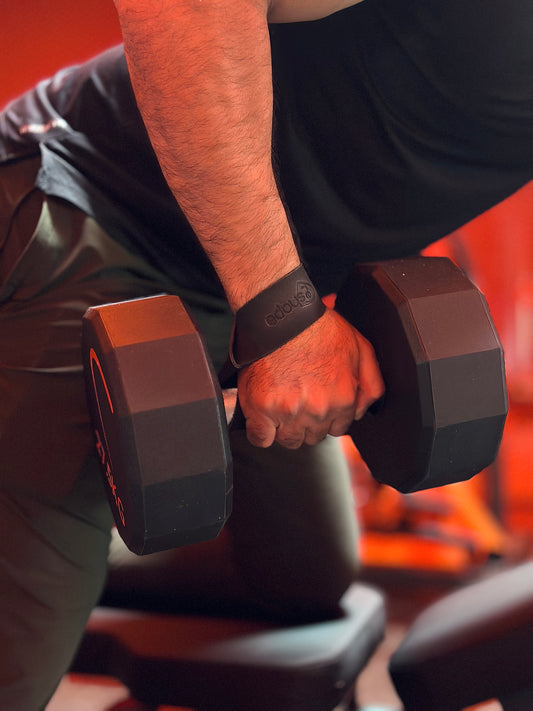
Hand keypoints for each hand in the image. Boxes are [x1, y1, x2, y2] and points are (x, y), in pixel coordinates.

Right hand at [237, 308, 384, 448]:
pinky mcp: (262, 409)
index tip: (316, 404)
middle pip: (313, 436)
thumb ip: (371, 384)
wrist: (282, 316)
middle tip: (297, 398)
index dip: (327, 416)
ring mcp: (289, 411)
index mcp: (342, 399)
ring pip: (289, 440)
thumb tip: (362, 412)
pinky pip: (261, 438)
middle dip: (307, 422)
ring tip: (280, 404)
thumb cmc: (318, 327)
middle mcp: (318, 410)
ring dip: (285, 428)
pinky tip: (263, 418)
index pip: (337, 428)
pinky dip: (260, 431)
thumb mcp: (360, 348)